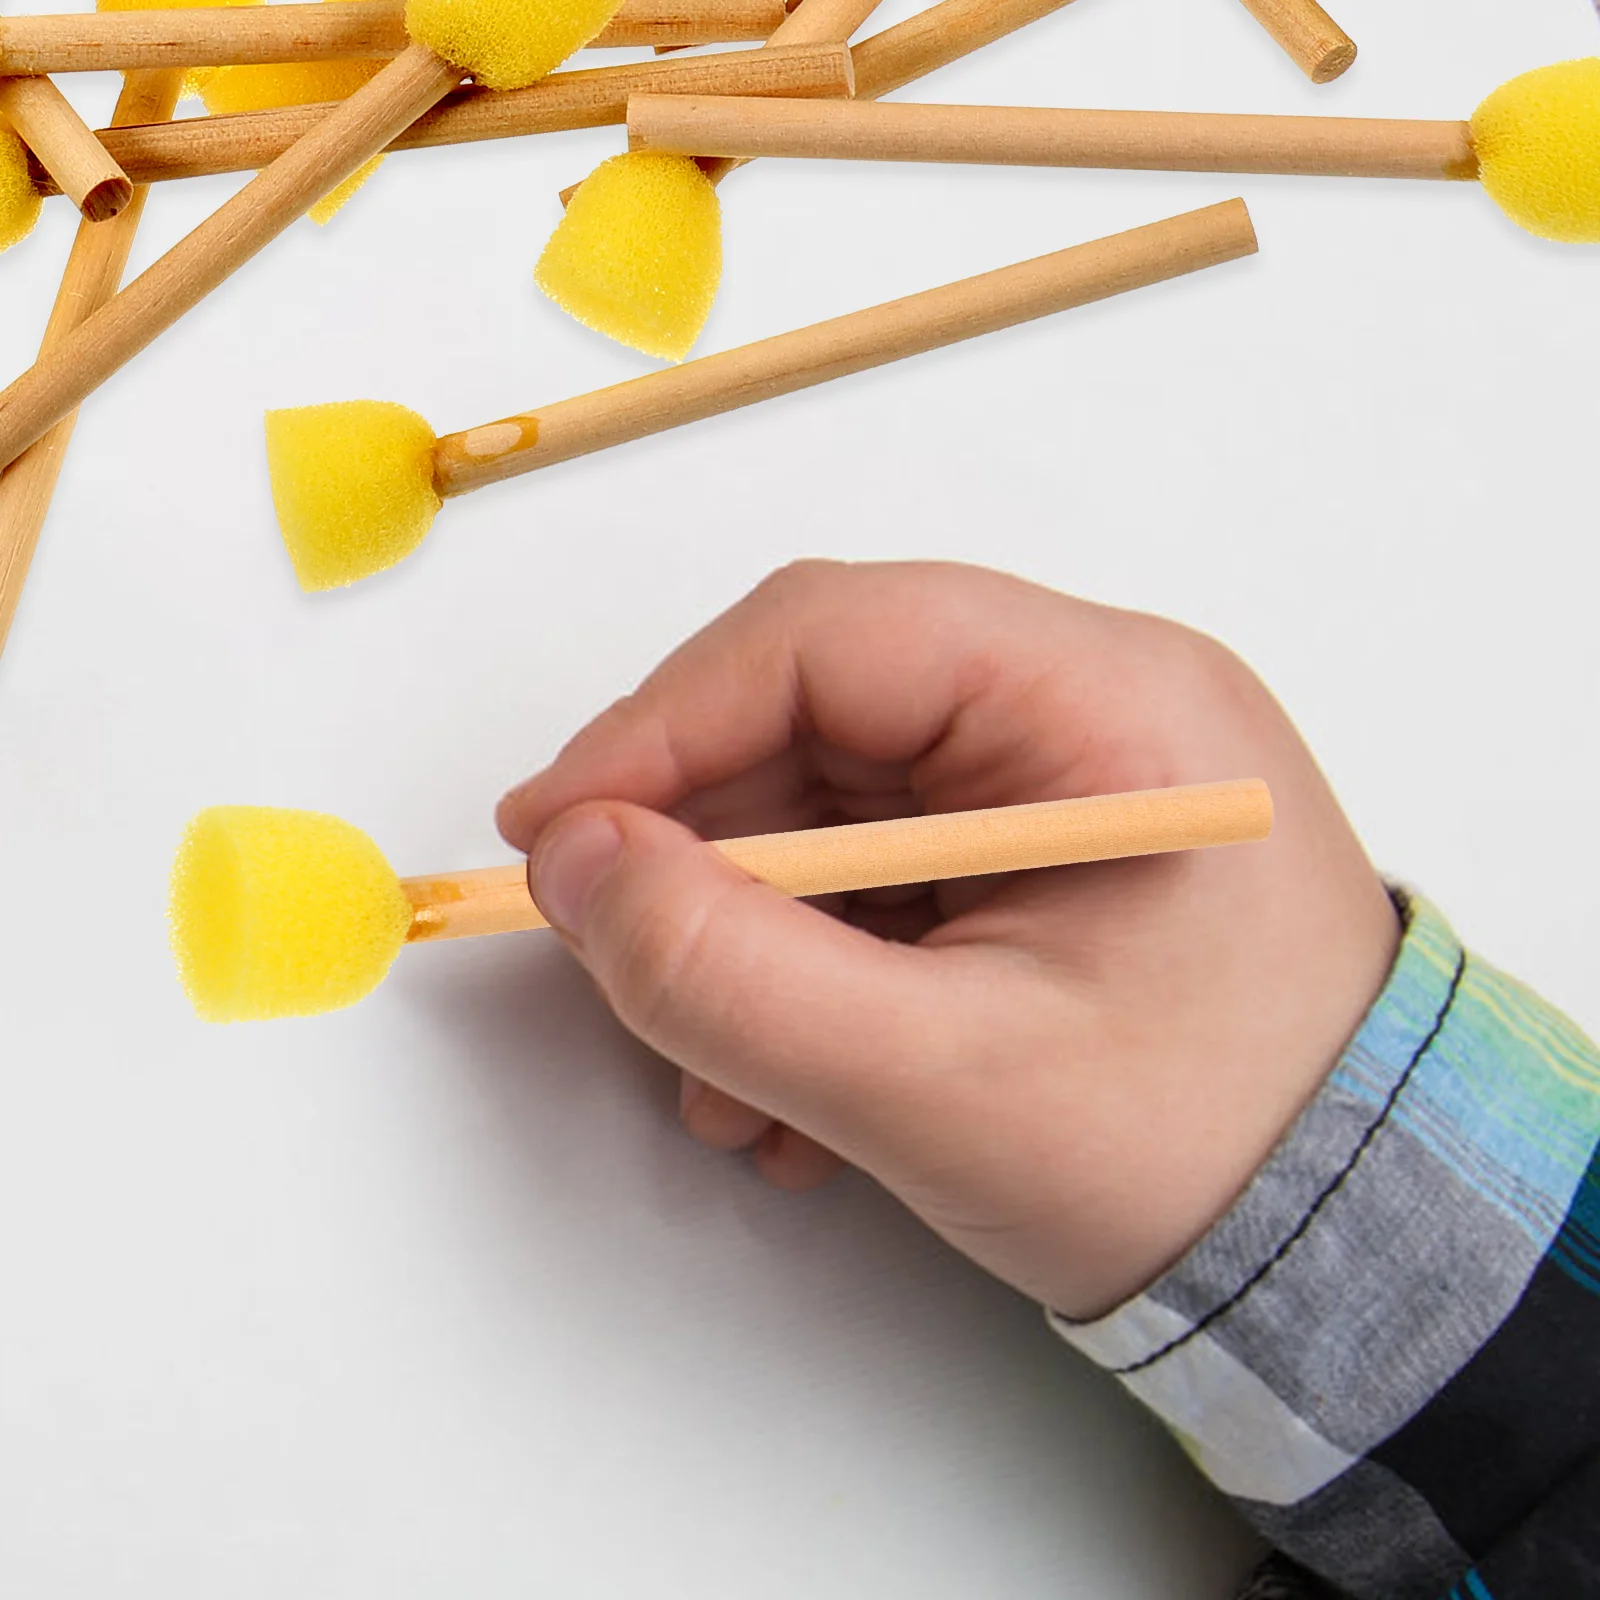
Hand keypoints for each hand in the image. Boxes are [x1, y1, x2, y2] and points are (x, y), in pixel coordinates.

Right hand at [496, 562, 1398, 1318]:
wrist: (1348, 1251)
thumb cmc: (1198, 1160)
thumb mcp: (938, 1083)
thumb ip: (731, 977)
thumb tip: (574, 865)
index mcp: (1109, 702)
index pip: (831, 635)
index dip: (663, 722)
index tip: (552, 833)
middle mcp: (1091, 706)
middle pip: (819, 716)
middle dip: (705, 855)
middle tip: (623, 967)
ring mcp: (1065, 779)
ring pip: (833, 805)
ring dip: (751, 937)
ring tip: (728, 1087)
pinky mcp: (1042, 854)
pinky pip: (883, 872)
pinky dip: (814, 966)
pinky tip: (798, 1091)